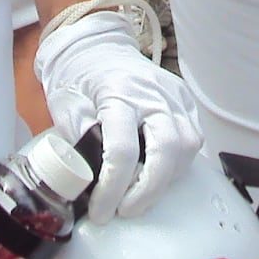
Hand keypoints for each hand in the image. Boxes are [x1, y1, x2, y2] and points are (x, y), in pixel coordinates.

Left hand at [34, 12, 202, 222]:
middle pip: (167, 149)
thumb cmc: (77, 79)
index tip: (101, 211)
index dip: (112, 188)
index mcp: (117, 92)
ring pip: (188, 146)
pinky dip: (178, 162)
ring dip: (166, 178)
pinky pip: (193, 137)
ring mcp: (173, 94)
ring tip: (140, 192)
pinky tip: (156, 173)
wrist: (95, 47)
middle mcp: (152, 92)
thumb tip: (91, 185)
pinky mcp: (184, 98)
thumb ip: (80, 145)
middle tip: (126, 210)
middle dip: (148, 190)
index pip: (123, 150)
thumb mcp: (65, 110)